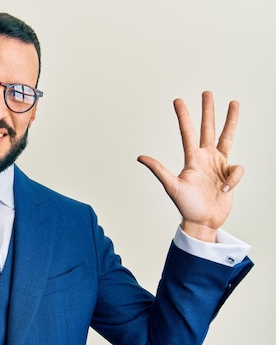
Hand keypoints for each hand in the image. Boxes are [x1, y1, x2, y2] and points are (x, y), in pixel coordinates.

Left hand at [137, 91, 243, 241]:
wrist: (203, 221)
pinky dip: (233, 178)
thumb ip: (159, 170)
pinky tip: (225, 189)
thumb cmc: (186, 206)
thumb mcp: (172, 186)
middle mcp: (205, 157)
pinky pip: (237, 169)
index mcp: (191, 158)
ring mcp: (219, 164)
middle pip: (208, 128)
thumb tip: (140, 157)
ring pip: (227, 136)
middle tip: (206, 92)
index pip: (187, 132)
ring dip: (230, 120)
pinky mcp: (230, 174)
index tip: (178, 100)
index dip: (183, 116)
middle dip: (208, 110)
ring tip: (234, 102)